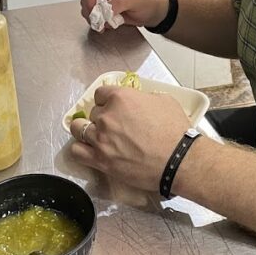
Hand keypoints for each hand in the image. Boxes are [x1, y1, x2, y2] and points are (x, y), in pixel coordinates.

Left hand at [69, 85, 189, 191]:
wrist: (178, 160)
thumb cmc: (175, 131)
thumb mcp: (162, 100)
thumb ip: (143, 98)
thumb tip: (138, 101)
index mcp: (120, 97)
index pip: (100, 93)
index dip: (106, 100)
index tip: (111, 107)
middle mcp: (106, 116)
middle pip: (92, 112)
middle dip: (101, 117)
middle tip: (114, 126)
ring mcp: (101, 138)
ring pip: (78, 129)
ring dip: (86, 131)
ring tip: (97, 136)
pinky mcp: (100, 160)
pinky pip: (76, 151)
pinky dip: (80, 149)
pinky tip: (90, 150)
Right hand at [80, 0, 168, 28]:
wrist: (154, 12)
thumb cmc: (148, 1)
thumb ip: (119, 2)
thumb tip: (106, 9)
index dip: (91, 2)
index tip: (96, 15)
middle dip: (92, 13)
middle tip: (100, 22)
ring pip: (88, 9)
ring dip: (95, 19)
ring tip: (106, 24)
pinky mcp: (104, 9)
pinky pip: (94, 17)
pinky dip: (98, 23)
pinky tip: (107, 25)